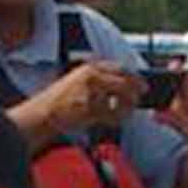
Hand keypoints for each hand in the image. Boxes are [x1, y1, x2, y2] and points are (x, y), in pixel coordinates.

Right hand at [21, 59, 140, 146]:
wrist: (44, 112)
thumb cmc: (61, 99)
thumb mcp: (78, 80)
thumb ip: (99, 79)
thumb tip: (125, 85)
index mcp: (89, 68)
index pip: (120, 67)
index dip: (134, 76)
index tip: (142, 83)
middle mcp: (92, 76)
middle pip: (126, 80)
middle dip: (137, 89)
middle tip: (141, 97)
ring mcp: (92, 92)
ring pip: (123, 97)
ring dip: (128, 106)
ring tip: (126, 112)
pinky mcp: (91, 108)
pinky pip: (113, 114)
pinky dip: (116, 119)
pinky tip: (113, 120)